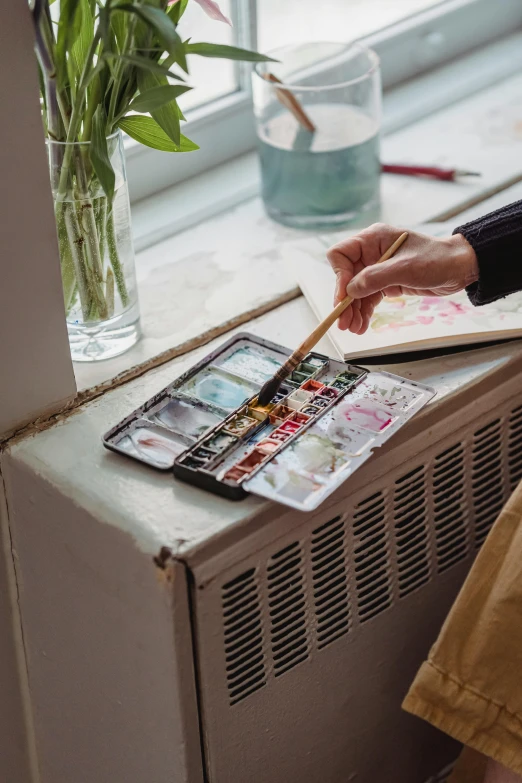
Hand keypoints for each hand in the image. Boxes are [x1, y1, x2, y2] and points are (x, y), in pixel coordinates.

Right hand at [326, 223, 478, 332]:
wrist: (461, 268)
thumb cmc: (437, 259)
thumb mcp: (405, 268)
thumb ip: (376, 278)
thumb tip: (350, 291)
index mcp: (373, 239)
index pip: (341, 255)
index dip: (339, 276)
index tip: (344, 297)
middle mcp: (372, 253)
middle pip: (346, 277)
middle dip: (344, 301)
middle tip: (343, 322)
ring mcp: (378, 269)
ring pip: (356, 292)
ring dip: (353, 311)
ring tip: (354, 329)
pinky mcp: (386, 283)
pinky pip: (368, 299)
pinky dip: (364, 312)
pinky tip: (362, 325)